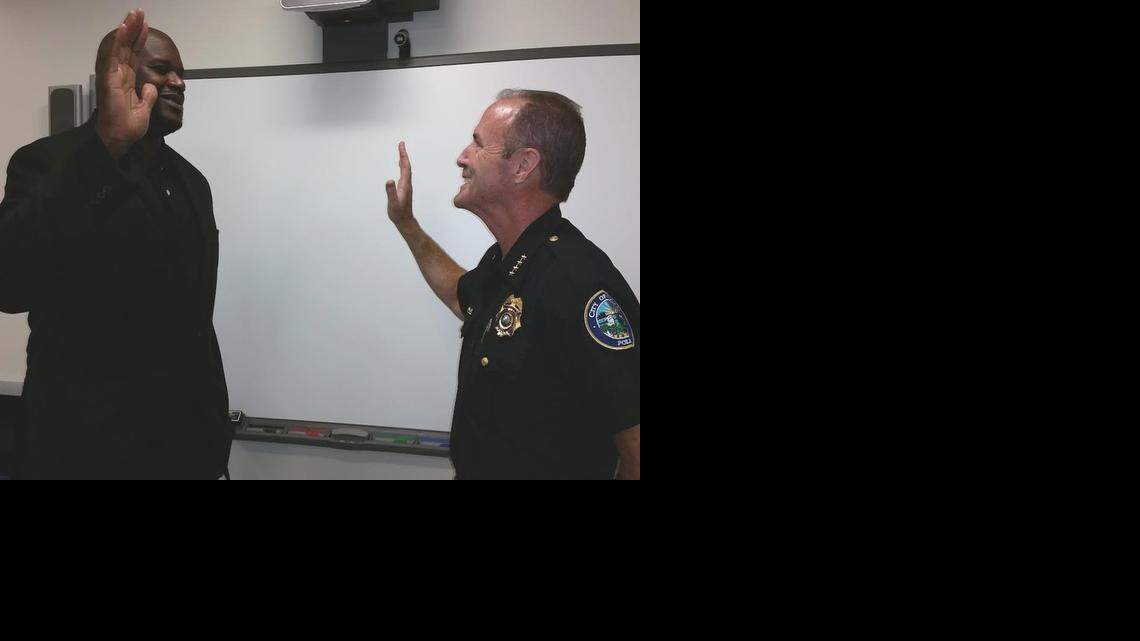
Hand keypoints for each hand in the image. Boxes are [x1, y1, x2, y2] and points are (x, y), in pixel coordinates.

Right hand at [96, 9, 157, 158]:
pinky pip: (114, 56)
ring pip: (120, 47)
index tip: (145, 26)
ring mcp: (113, 75)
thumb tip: (151, 87)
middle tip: (140, 12)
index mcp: (126, 80)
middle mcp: (118, 74)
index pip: (134, 55)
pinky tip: (125, 29)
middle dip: (134, 29)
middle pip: (127, 46)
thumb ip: (147, 96)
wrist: (119, 138)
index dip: (139, 40)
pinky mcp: (109, 78)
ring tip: (135, 14)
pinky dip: (119, 42)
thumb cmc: (126, 126)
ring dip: (128, 30)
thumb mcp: (144, 109)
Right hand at [385, 141, 413, 225]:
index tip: (401, 145)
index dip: (403, 156)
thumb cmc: (398, 213)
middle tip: (401, 144)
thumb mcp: (393, 203)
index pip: (405, 167)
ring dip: (403, 159)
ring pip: (406, 170)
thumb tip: (389, 180)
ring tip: (401, 151)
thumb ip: (391, 192)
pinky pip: (404, 174)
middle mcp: (407, 184)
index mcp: (405, 184)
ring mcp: (406, 186)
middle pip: (406, 166)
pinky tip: (400, 165)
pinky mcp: (404, 189)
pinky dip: (402, 166)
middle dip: (403, 154)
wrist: (405, 221)